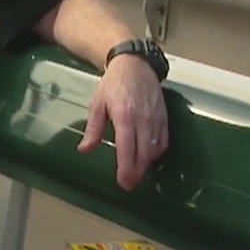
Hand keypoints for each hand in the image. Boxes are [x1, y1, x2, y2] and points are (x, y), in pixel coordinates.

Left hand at [77, 54, 168, 191]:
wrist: (135, 64)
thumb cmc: (113, 84)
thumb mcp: (98, 104)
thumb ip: (93, 129)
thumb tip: (84, 150)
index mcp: (125, 116)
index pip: (127, 149)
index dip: (127, 169)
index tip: (123, 182)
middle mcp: (143, 120)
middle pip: (143, 154)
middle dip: (136, 173)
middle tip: (128, 184)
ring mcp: (156, 119)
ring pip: (154, 150)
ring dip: (146, 165)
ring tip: (136, 173)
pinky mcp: (165, 117)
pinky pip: (163, 141)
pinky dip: (156, 153)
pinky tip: (147, 157)